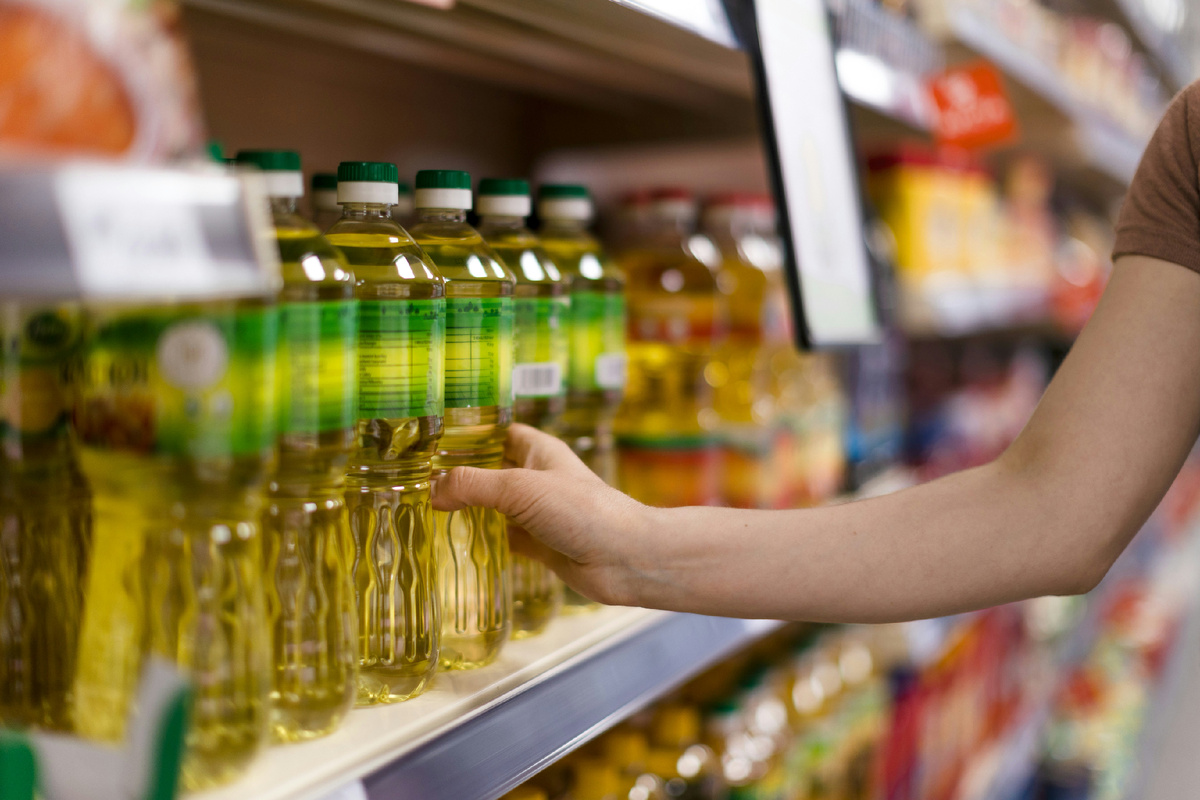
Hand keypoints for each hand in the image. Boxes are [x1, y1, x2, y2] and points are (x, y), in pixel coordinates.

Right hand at [431, 423, 649, 605]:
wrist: (624, 559)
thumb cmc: (583, 511)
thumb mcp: (521, 488)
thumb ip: (474, 485)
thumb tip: (433, 490)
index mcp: (538, 451)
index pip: (497, 432)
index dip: (468, 433)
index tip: (430, 439)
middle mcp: (537, 478)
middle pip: (491, 469)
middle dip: (459, 474)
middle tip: (414, 479)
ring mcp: (537, 512)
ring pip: (493, 506)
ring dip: (467, 508)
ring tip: (422, 508)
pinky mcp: (538, 544)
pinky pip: (502, 538)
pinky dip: (482, 540)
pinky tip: (453, 542)